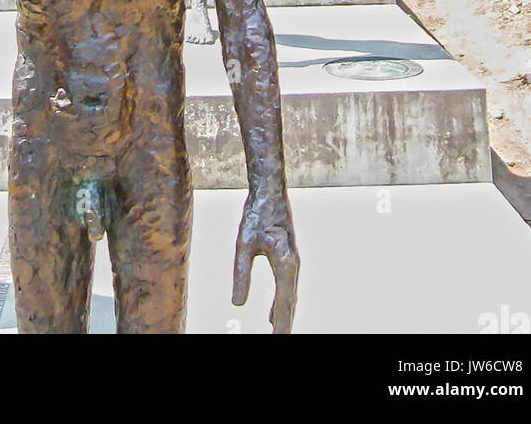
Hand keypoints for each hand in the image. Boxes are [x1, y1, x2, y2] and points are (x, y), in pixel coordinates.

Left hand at [233, 188, 298, 333]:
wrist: (269, 190)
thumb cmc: (256, 213)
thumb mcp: (243, 244)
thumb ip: (241, 274)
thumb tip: (237, 303)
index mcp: (285, 262)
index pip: (285, 302)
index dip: (282, 324)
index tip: (278, 339)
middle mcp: (293, 264)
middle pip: (290, 302)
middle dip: (285, 324)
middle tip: (278, 341)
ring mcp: (292, 260)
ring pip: (289, 295)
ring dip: (284, 315)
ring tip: (276, 333)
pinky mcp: (287, 256)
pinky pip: (286, 286)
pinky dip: (281, 303)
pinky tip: (273, 313)